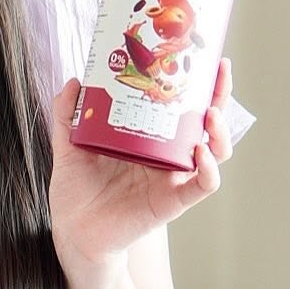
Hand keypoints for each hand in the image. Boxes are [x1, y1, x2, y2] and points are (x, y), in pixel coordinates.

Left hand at [49, 58, 233, 278]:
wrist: (72, 229)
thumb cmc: (76, 189)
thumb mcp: (68, 145)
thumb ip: (68, 114)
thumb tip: (73, 81)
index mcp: (147, 137)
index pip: (179, 106)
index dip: (196, 84)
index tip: (206, 59)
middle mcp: (165, 155)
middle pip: (204, 123)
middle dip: (219, 97)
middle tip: (220, 75)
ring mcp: (172, 177)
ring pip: (213, 152)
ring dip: (219, 133)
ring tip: (211, 115)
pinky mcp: (172, 201)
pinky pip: (202, 185)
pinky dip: (208, 170)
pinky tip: (200, 154)